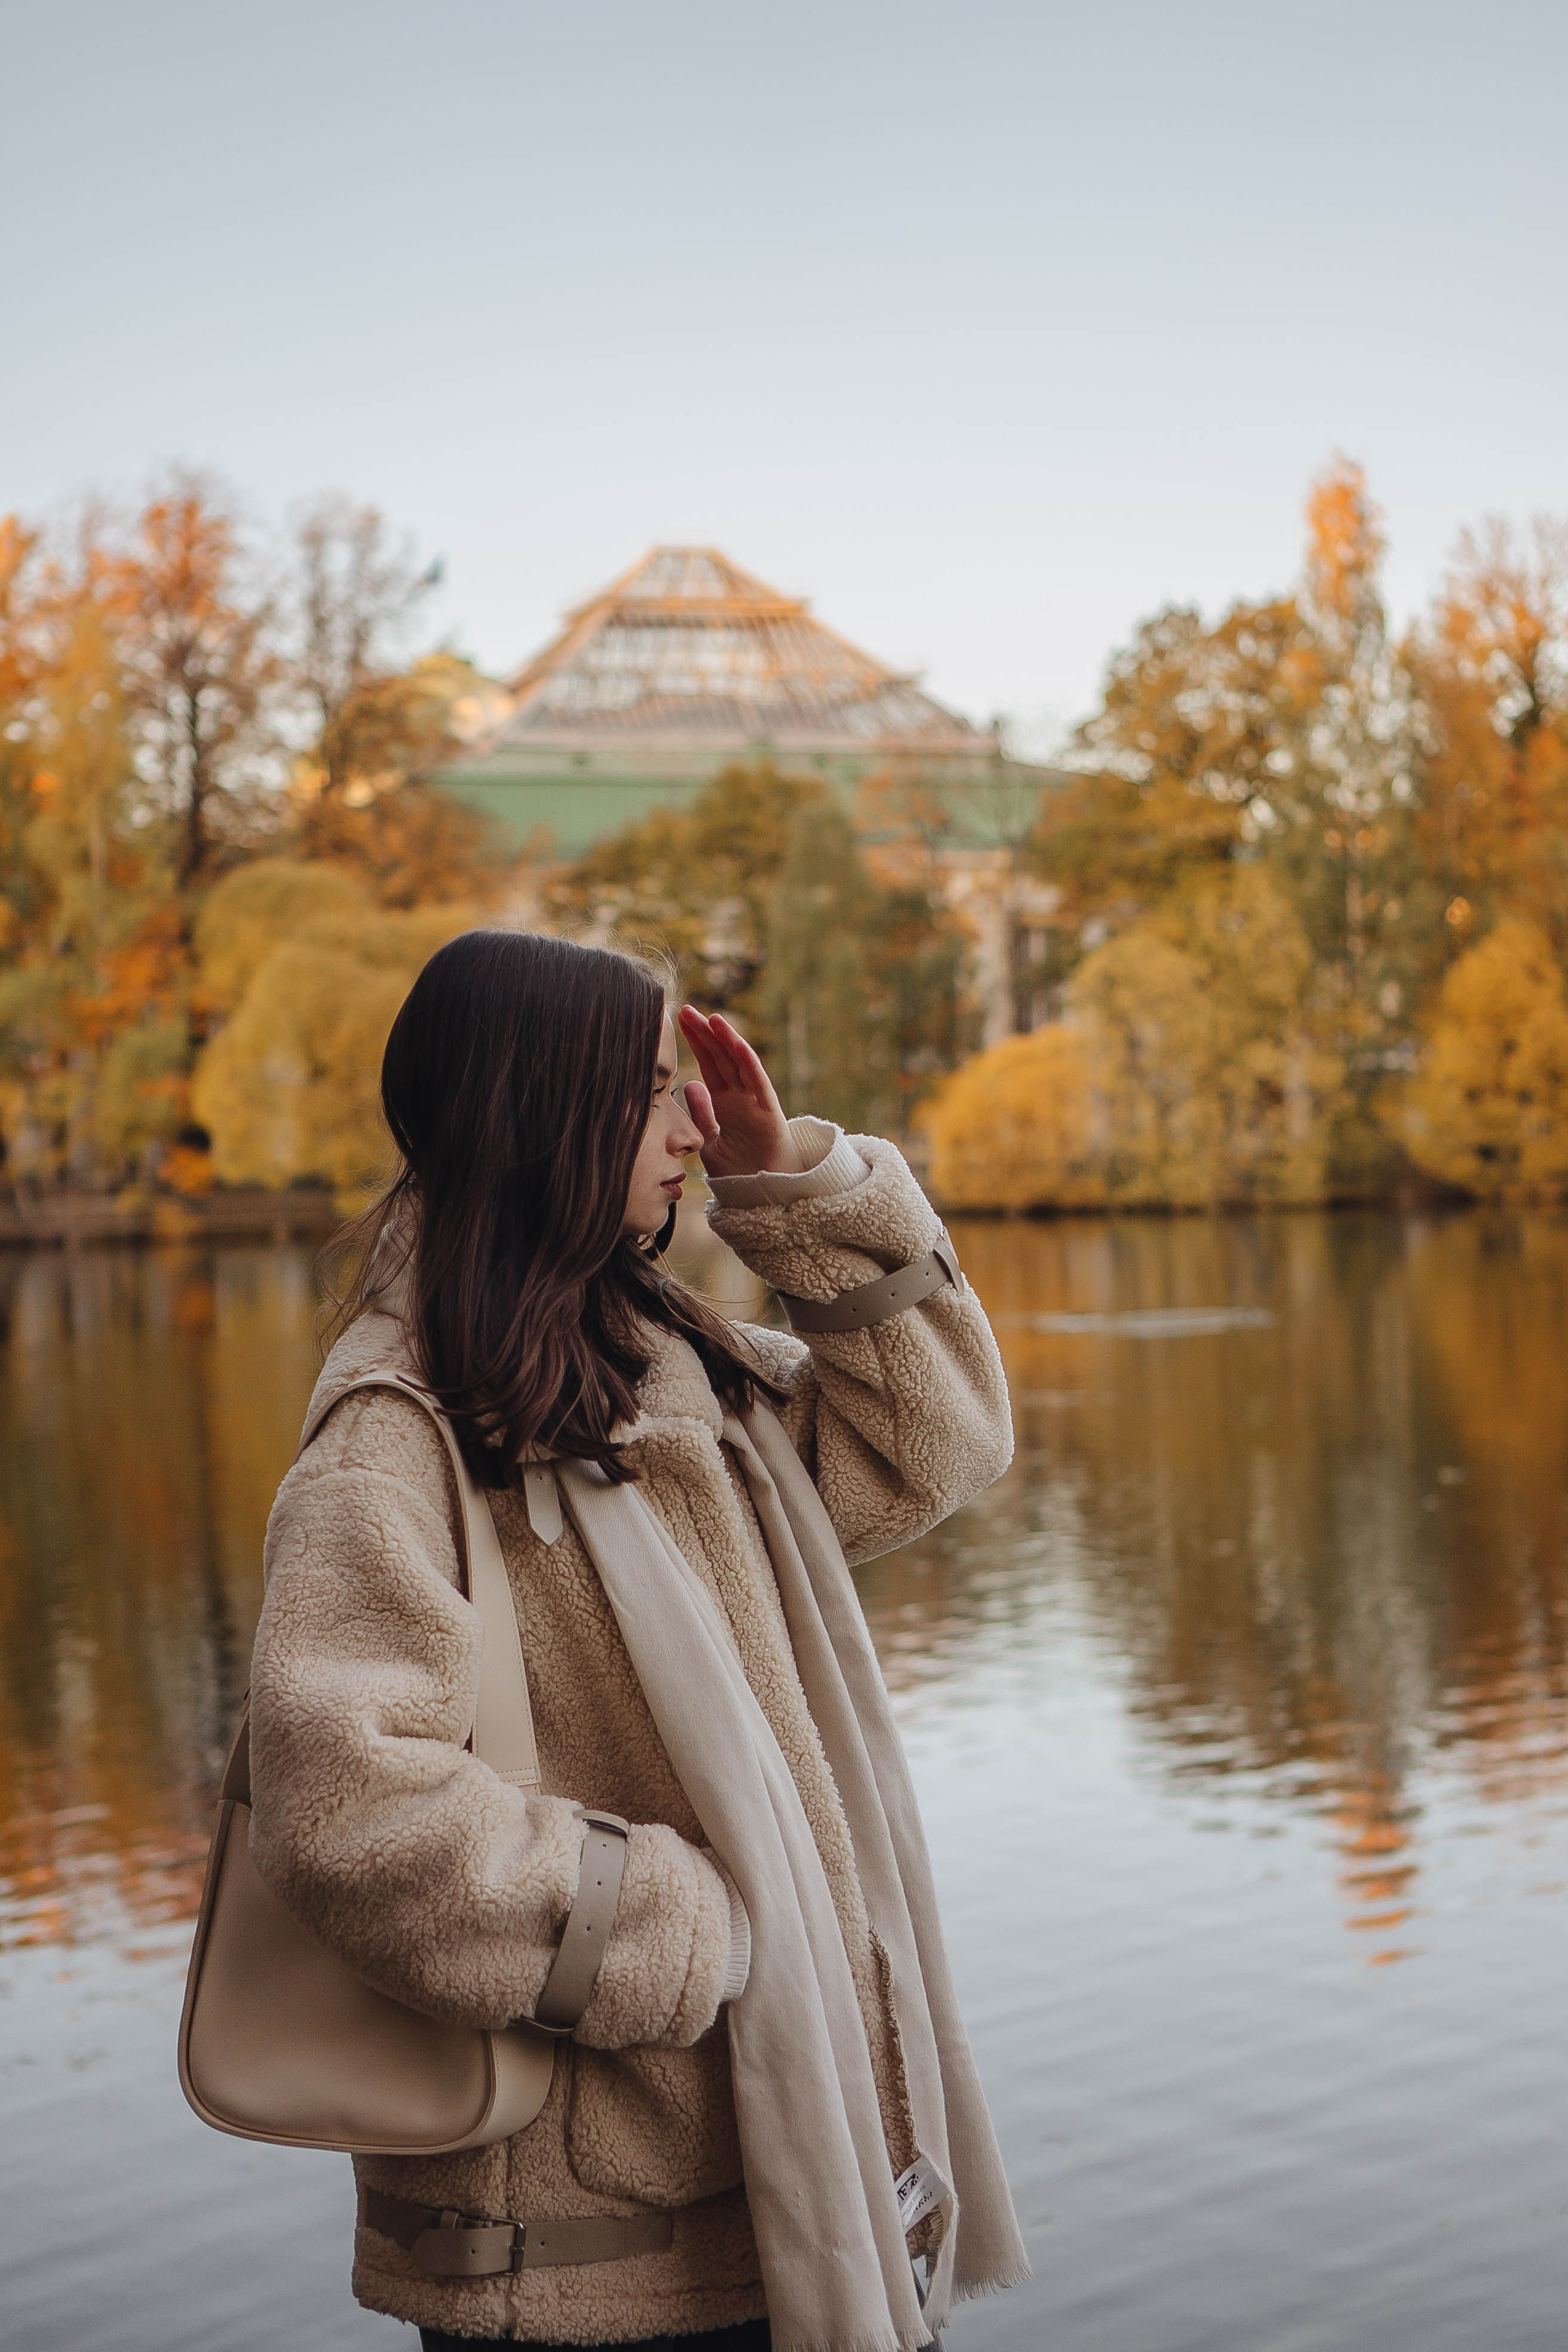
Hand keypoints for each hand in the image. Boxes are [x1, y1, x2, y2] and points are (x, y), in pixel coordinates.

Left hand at [675, 1006, 802, 1182]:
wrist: (762, 1196)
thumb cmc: (739, 1171)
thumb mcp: (711, 1140)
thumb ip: (702, 1113)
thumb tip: (689, 1083)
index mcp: (725, 1102)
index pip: (708, 1065)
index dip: (695, 1043)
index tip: (679, 1023)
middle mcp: (740, 1097)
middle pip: (720, 1058)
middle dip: (704, 1035)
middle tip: (686, 1011)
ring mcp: (755, 1101)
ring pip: (738, 1064)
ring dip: (725, 1040)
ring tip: (710, 1018)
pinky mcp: (768, 1111)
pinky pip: (758, 1081)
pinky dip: (747, 1061)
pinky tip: (735, 1043)